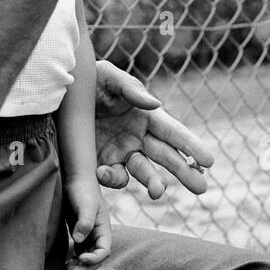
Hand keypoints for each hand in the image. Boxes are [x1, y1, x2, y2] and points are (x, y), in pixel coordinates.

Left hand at [64, 176, 111, 269]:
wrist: (74, 178)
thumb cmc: (82, 189)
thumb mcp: (86, 204)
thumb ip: (84, 222)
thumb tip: (79, 240)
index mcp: (104, 228)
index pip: (104, 250)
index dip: (94, 258)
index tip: (81, 258)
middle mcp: (98, 234)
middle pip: (96, 258)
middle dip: (85, 267)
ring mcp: (89, 235)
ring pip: (87, 257)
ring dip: (79, 266)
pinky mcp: (79, 233)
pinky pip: (79, 252)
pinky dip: (74, 260)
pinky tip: (64, 264)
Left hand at [92, 59, 213, 198]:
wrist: (59, 95)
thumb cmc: (90, 80)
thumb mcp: (108, 78)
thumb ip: (131, 89)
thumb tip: (155, 104)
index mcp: (146, 116)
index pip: (174, 133)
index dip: (191, 146)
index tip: (209, 160)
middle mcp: (138, 137)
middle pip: (167, 157)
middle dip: (185, 172)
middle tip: (202, 187)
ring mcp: (121, 152)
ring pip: (145, 172)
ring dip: (154, 183)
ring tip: (158, 192)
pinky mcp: (102, 164)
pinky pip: (114, 177)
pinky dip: (113, 178)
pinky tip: (105, 172)